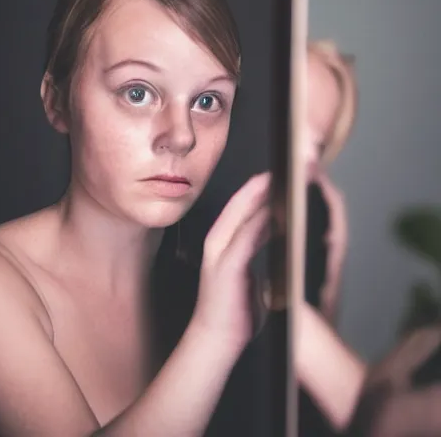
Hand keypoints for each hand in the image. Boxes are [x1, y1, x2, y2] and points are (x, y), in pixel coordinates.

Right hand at [189, 172, 271, 354]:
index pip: (245, 202)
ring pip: (243, 214)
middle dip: (266, 181)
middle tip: (289, 164)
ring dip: (265, 195)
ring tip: (285, 178)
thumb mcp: (246, 266)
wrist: (215, 338)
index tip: (284, 170)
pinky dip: (260, 221)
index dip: (263, 184)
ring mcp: (220, 252)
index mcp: (224, 239)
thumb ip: (256, 243)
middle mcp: (219, 240)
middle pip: (243, 201)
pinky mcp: (227, 267)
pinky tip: (276, 211)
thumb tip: (276, 224)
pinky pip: (246, 237)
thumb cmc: (232, 305)